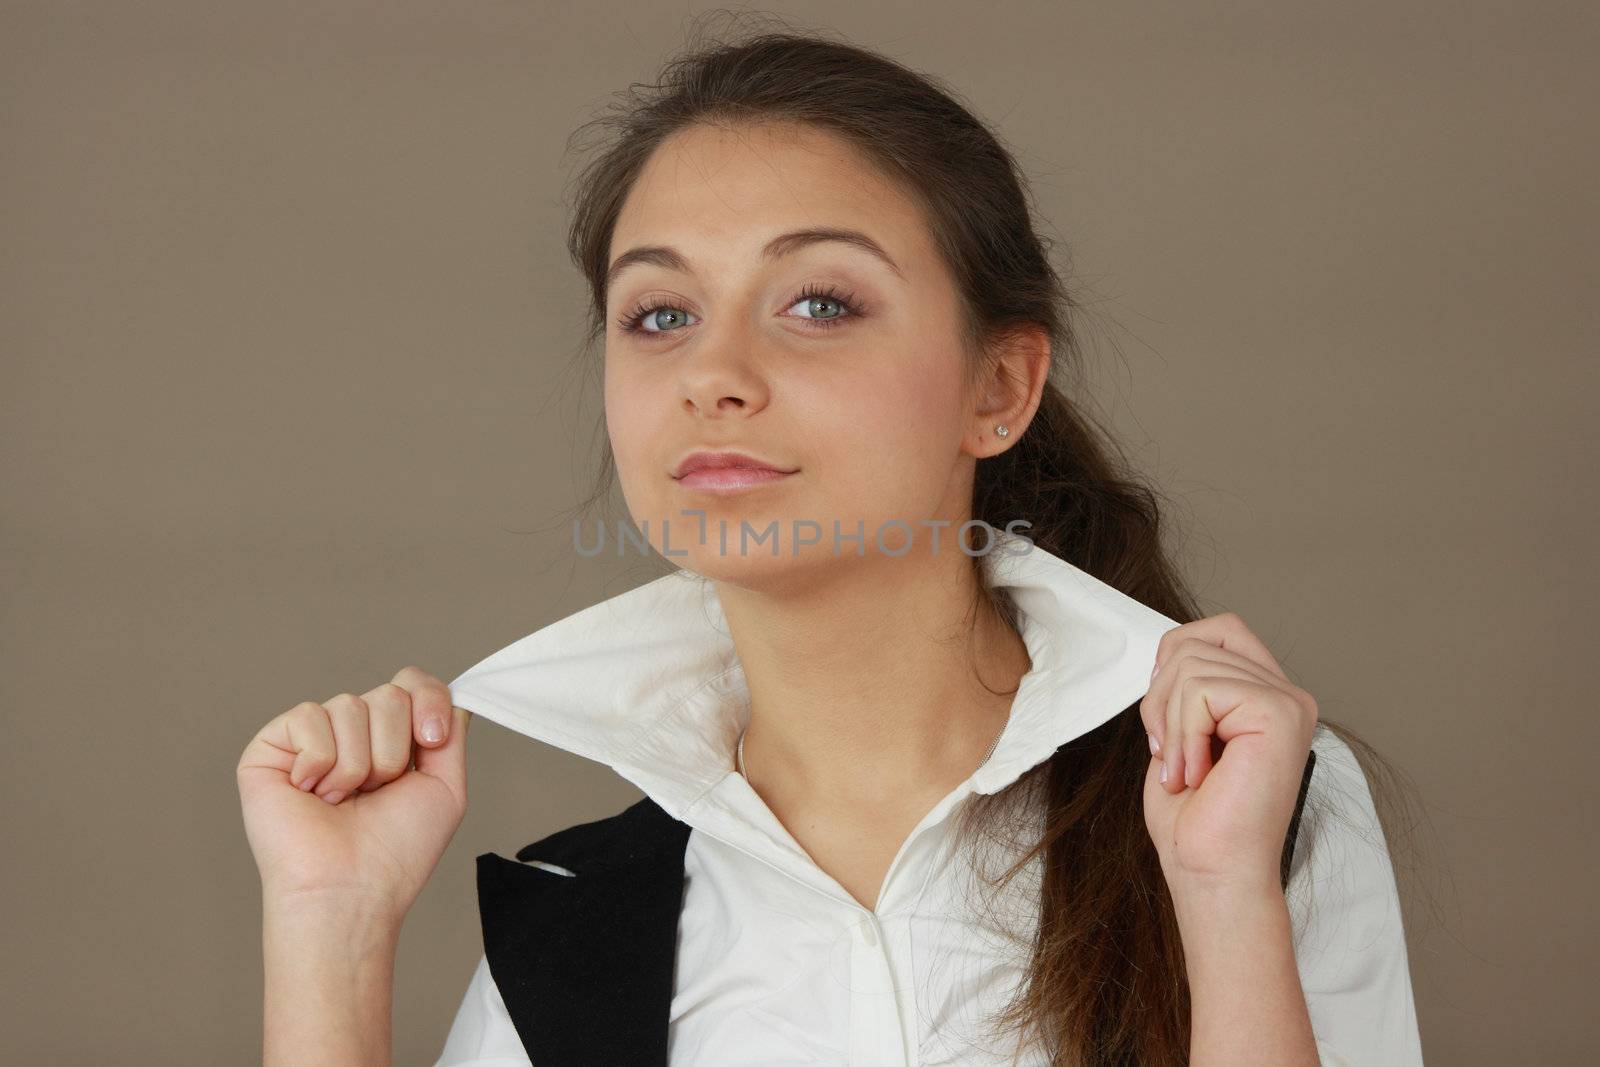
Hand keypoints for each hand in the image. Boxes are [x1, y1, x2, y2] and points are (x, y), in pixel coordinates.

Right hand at [236, 665, 470, 927]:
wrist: (350, 889)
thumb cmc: (395, 852)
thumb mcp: (445, 786)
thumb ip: (452, 733)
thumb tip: (452, 696)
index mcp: (390, 741)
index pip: (412, 683)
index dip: (427, 701)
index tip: (430, 741)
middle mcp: (351, 735)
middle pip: (388, 693)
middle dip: (393, 749)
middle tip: (376, 792)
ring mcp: (311, 740)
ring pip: (350, 704)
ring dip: (358, 764)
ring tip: (342, 800)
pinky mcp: (271, 747)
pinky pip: (309, 717)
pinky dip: (320, 761)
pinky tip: (311, 793)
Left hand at [1138, 613, 1317, 894]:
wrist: (1212, 872)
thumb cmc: (1195, 820)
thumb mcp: (1181, 734)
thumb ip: (1187, 688)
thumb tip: (1170, 650)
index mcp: (1266, 697)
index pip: (1216, 631)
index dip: (1173, 663)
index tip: (1165, 723)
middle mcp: (1286, 694)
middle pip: (1197, 640)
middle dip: (1160, 695)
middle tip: (1168, 751)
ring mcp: (1287, 702)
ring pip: (1190, 665)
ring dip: (1169, 724)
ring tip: (1185, 770)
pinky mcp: (1278, 713)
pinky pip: (1200, 691)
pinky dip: (1182, 734)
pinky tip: (1196, 773)